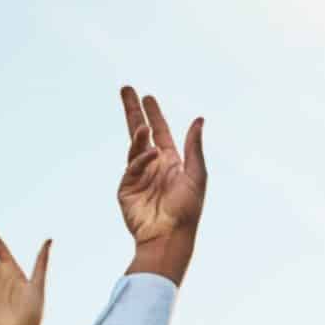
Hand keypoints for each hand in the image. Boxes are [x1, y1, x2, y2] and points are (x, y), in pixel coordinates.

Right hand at [116, 87, 206, 281]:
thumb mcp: (197, 174)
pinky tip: (152, 155)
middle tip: (126, 89)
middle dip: (133, 111)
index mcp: (172, 162)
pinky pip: (132, 166)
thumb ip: (194, 147)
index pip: (161, 132)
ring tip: (143, 125)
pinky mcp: (126, 188)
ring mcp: (138, 176)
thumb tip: (198, 119)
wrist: (169, 235)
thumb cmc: (188, 209)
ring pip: (134, 147)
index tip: (147, 97)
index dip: (154, 115)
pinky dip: (141, 159)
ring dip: (139, 136)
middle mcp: (154, 166)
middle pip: (140, 132)